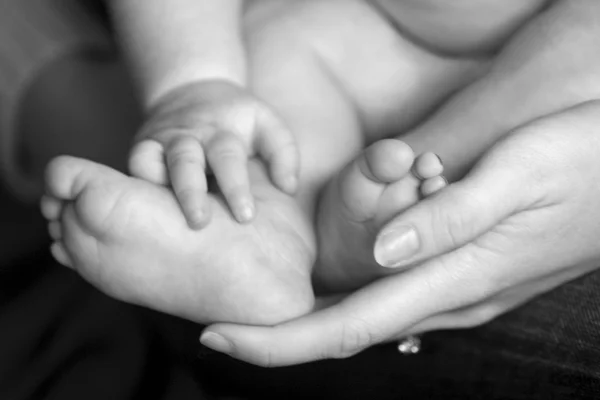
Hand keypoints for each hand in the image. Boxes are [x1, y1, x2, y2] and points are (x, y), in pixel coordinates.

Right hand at [129, 79, 298, 227]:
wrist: (193, 89)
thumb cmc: (239, 118)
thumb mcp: (268, 124)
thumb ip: (284, 154)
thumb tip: (288, 188)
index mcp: (223, 132)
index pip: (229, 158)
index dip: (236, 188)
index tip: (246, 216)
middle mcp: (190, 136)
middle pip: (186, 162)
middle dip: (191, 193)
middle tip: (200, 222)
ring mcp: (162, 141)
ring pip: (151, 163)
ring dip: (158, 191)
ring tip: (162, 222)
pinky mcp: (142, 148)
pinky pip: (134, 165)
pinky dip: (135, 184)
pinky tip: (141, 210)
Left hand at [198, 101, 599, 365]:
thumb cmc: (580, 165)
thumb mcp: (517, 176)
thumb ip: (449, 219)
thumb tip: (382, 254)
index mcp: (455, 276)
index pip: (347, 325)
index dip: (280, 339)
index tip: (221, 335)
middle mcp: (450, 297)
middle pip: (347, 330)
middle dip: (280, 336)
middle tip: (221, 325)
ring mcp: (459, 292)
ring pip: (368, 317)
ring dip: (309, 321)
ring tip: (259, 309)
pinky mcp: (465, 276)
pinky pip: (392, 299)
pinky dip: (347, 301)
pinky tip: (328, 289)